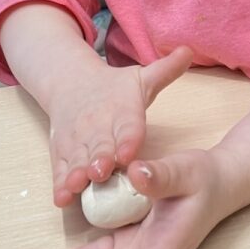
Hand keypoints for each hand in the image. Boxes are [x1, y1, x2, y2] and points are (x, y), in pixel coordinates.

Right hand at [46, 46, 192, 207]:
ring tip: (79, 184)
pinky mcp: (62, 152)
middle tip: (102, 171)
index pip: (127, 125)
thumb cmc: (114, 88)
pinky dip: (60, 183)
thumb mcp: (142, 77)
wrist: (70, 83)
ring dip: (78, 172)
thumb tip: (189, 50)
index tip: (128, 152)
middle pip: (100, 145)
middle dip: (100, 159)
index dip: (128, 139)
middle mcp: (98, 126)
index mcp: (122, 110)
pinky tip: (62, 198)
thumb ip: (166, 70)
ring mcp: (77, 141)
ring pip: (78, 159)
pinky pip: (60, 169)